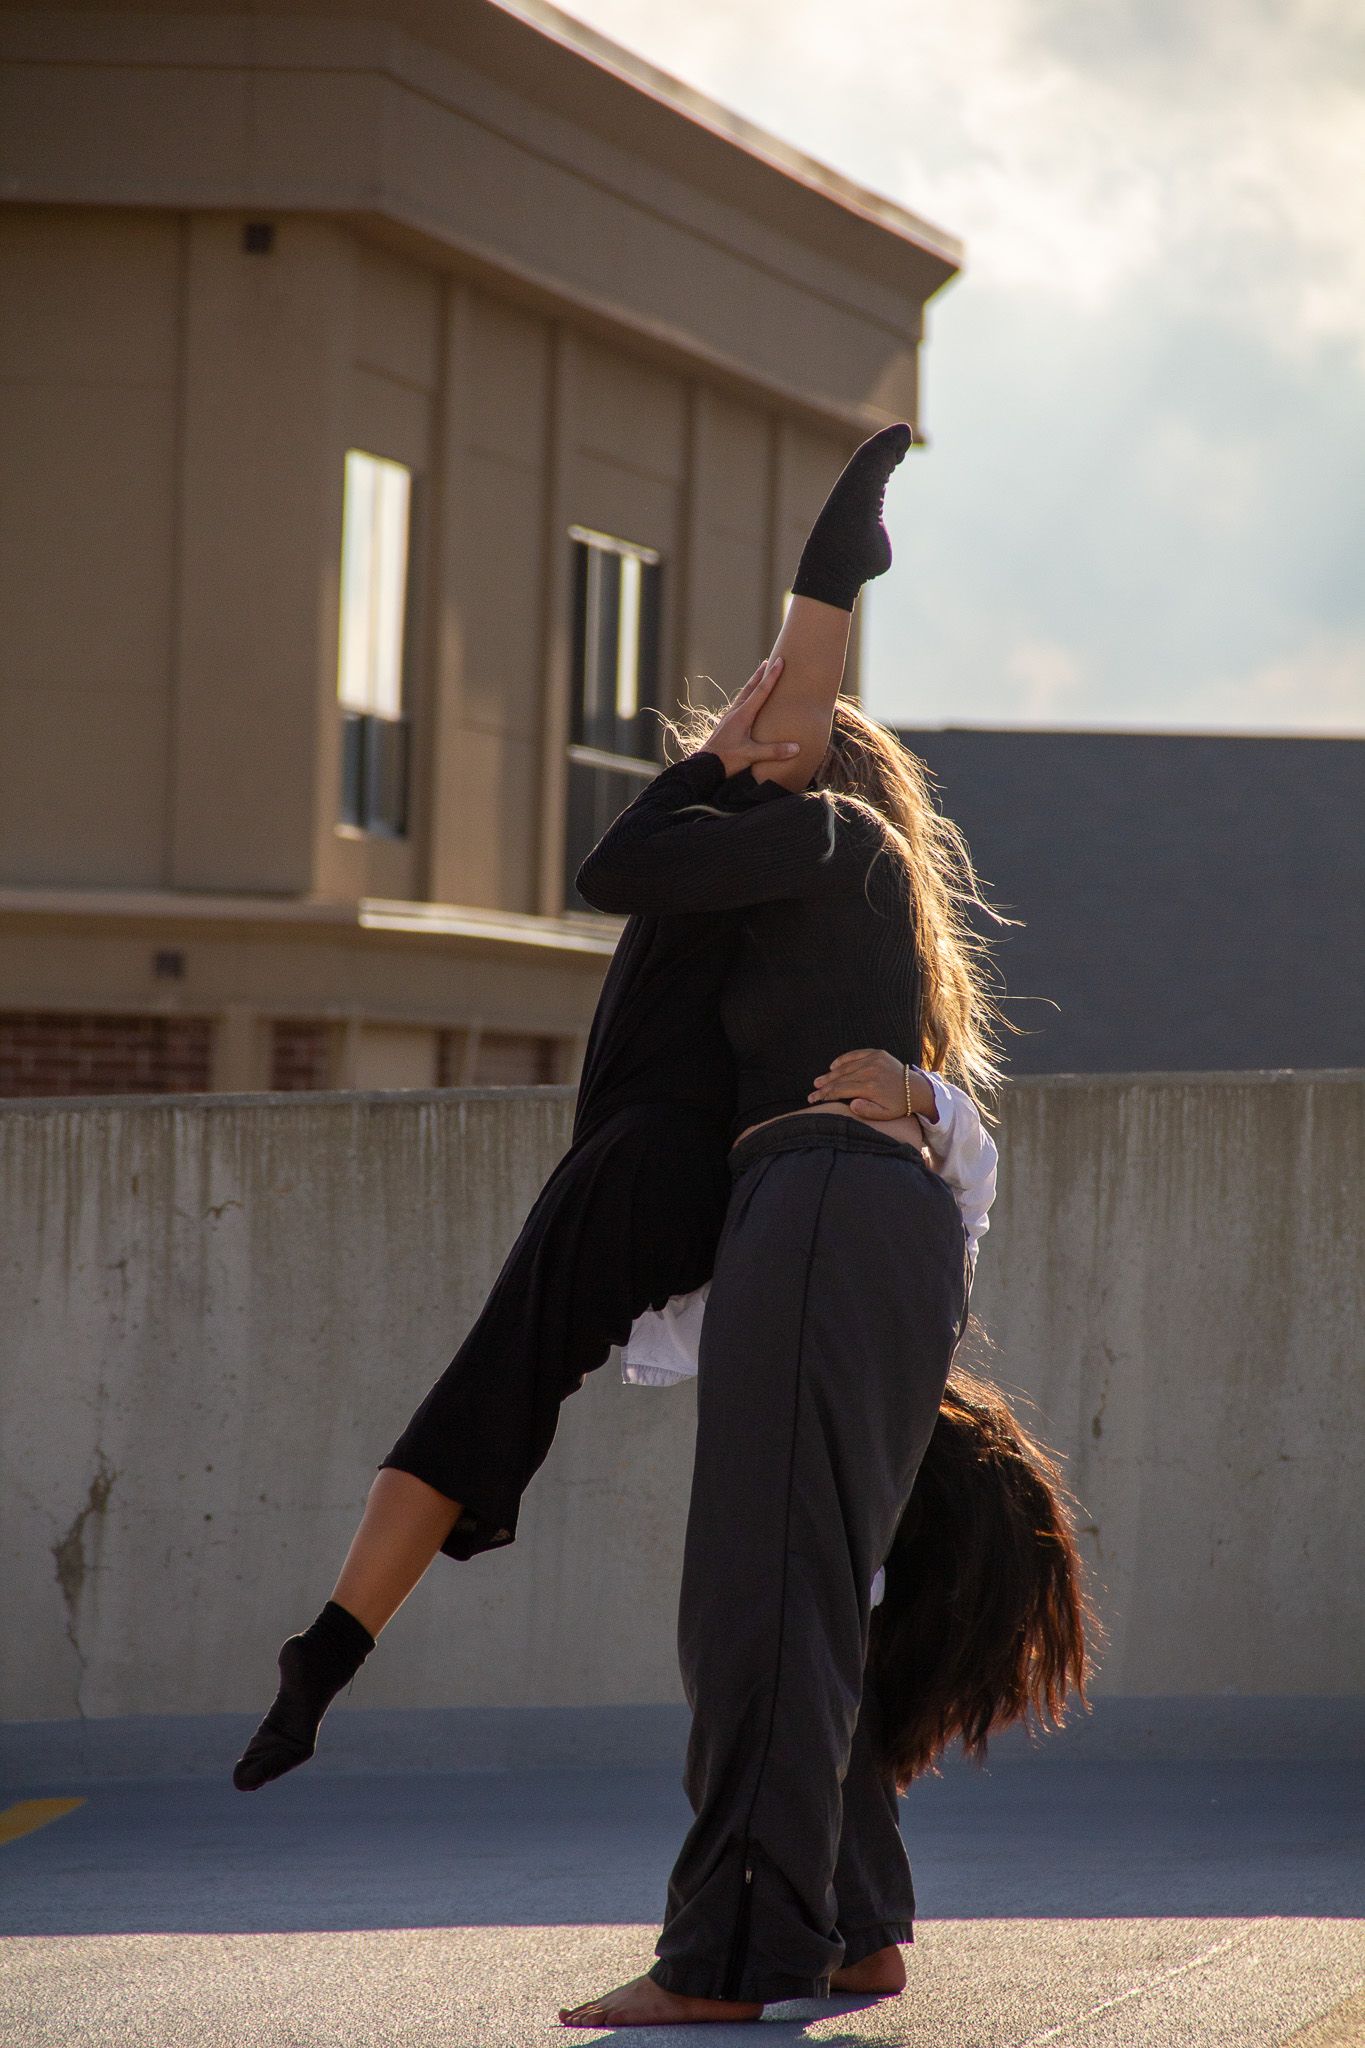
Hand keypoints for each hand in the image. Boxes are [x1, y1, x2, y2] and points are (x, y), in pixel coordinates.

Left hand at [700, 659, 799, 778]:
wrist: (703, 766)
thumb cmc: (726, 760)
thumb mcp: (751, 756)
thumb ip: (774, 751)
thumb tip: (796, 748)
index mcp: (743, 715)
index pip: (761, 691)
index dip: (772, 676)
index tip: (780, 661)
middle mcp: (735, 712)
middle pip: (751, 688)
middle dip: (761, 674)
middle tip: (769, 661)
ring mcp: (729, 717)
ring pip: (743, 694)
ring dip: (753, 683)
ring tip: (759, 676)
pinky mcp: (726, 724)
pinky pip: (739, 704)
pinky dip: (747, 696)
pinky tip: (747, 701)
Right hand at [809, 1049, 937, 1123]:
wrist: (916, 1089)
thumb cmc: (898, 1105)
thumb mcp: (884, 1115)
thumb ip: (866, 1111)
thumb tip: (851, 1104)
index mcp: (870, 1087)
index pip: (840, 1089)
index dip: (825, 1095)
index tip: (815, 1100)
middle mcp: (870, 1071)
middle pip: (840, 1078)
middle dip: (824, 1087)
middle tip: (812, 1094)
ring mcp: (873, 1060)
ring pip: (845, 1067)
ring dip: (830, 1075)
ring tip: (818, 1082)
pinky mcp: (877, 1053)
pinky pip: (855, 1055)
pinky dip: (843, 1060)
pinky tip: (833, 1066)